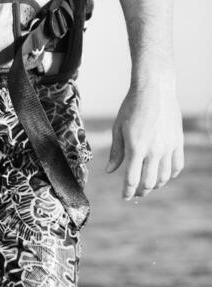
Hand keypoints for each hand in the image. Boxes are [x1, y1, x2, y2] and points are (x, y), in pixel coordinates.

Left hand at [106, 74, 183, 198]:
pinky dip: (171, 174)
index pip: (132, 179)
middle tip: (136, 193)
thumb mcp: (119, 127)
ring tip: (149, 184)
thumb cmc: (132, 106)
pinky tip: (164, 173)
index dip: (127, 191)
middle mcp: (154, 150)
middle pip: (149, 182)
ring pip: (164, 176)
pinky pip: (177, 165)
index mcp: (136, 147)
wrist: (155, 89)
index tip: (124, 196)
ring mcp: (168, 147)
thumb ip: (116, 151)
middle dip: (141, 191)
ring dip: (156, 184)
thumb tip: (110, 171)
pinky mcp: (178, 142)